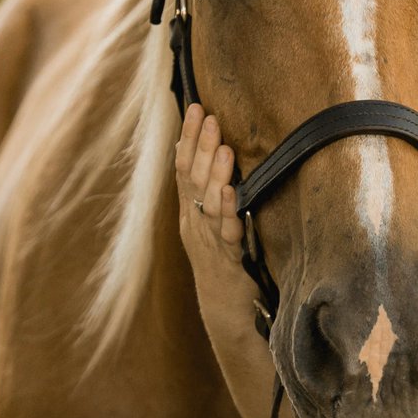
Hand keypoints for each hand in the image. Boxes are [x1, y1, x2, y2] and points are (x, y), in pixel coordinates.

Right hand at [175, 104, 248, 300]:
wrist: (225, 311)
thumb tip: (211, 151)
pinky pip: (227, 233)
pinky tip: (233, 194)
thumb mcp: (213, 222)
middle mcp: (195, 223)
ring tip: (223, 147)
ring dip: (215, 174)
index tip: (195, 107)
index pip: (184, 167)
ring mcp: (209, 242)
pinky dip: (229, 212)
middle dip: (200, 145)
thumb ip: (210, 190)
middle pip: (193, 179)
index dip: (188, 137)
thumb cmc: (224, 261)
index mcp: (190, 211)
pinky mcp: (228, 259)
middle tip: (208, 116)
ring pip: (208, 203)